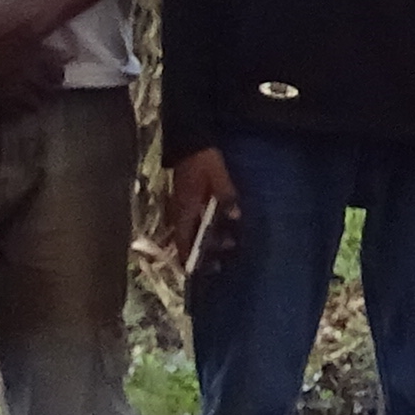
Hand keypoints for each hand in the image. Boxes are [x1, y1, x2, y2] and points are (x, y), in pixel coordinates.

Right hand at [160, 148, 242, 282]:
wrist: (189, 142)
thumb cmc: (203, 161)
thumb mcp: (218, 177)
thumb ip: (226, 196)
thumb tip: (234, 216)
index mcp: (185, 211)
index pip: (184, 242)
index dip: (190, 259)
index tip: (200, 272)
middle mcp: (179, 213)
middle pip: (186, 241)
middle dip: (201, 253)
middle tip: (219, 262)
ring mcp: (181, 207)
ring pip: (190, 231)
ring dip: (204, 240)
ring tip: (226, 243)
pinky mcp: (186, 200)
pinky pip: (193, 221)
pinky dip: (203, 229)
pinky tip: (218, 227)